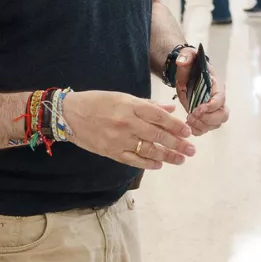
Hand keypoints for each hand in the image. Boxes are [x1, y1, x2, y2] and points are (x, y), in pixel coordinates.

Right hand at [62, 90, 194, 169]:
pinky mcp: (111, 152)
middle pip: (157, 135)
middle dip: (177, 144)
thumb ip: (147, 104)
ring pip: (148, 150)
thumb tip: (170, 108)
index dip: (175, 125)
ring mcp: (118, 139)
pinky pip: (133, 160)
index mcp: (130, 105)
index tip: (188, 132)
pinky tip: (160, 164)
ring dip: (167, 156)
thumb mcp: (122, 97)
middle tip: (191, 150)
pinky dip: (148, 163)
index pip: (159, 116)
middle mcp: (126, 123)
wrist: (69, 115)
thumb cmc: (97, 102)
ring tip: (181, 159)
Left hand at [170, 47, 229, 134]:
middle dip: (208, 119)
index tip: (197, 109)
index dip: (211, 107)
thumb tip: (182, 61)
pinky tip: (188, 125)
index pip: (220, 99)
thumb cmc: (190, 66)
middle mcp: (218, 99)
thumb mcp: (187, 57)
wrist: (187, 74)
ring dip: (202, 125)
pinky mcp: (206, 117)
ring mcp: (213, 110)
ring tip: (188, 120)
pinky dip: (198, 130)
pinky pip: (207, 129)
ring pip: (216, 124)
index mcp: (217, 86)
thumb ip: (186, 56)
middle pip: (223, 115)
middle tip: (192, 116)